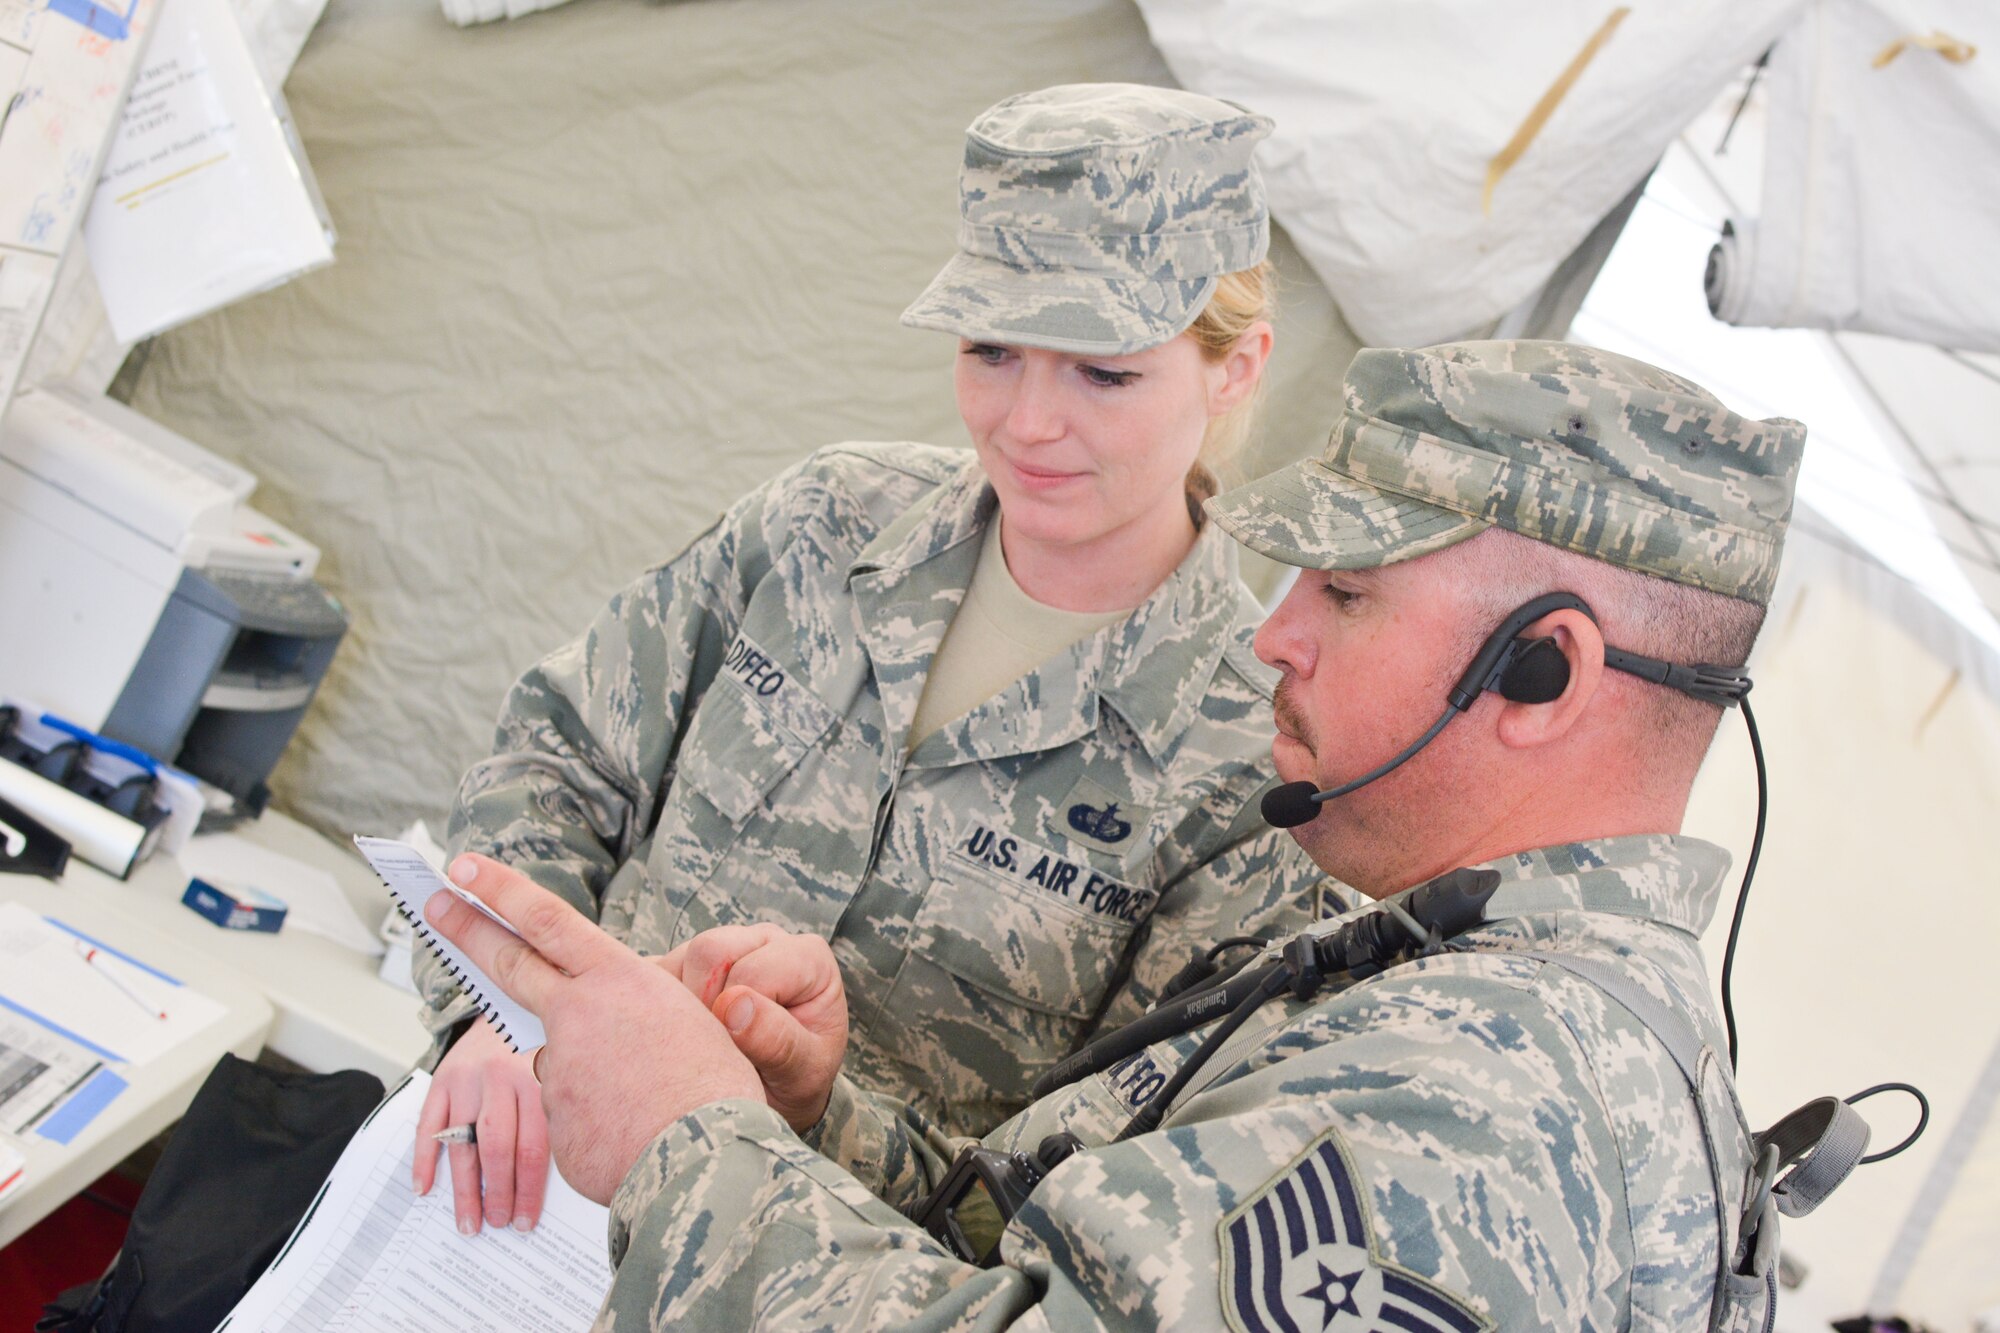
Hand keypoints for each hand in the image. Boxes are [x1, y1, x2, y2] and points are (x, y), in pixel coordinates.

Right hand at [414, 1019, 548, 1233]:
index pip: (534, 1147)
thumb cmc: (542, 1047)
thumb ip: (558, 1113)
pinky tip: (424, 1188)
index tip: (526, 1222)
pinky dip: (424, 1158)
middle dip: (498, 1194)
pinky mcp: (443, 1077)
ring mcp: (469, 1078)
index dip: (529, 1191)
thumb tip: (562, 1176)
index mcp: (540, 1079)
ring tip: (468, 1222)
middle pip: (498, 1148)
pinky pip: (429, 1124)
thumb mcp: (561, 1071)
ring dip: (464, 1189)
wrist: (509, 1001)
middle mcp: (504, 1077)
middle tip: (498, 1224)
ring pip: (464, 1143)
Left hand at [427, 854, 764, 1203]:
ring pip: (563, 1062)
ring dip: (596, 1079)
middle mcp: (576, 1016)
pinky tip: (636, 1135)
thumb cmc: (715, 1089)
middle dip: (466, 929)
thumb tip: (606, 1036)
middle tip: (434, 904)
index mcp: (618, 981)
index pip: (546, 919)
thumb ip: (637, 1015)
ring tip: (649, 1104)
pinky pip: (574, 1116)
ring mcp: (556, 1069)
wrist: (707, 1163)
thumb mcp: (691, 1021)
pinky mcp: (550, 1121)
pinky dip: (601, 1123)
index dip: (501, 890)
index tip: (466, 868)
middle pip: (508, 962)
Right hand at [656, 924, 848, 1131]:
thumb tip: (733, 1005)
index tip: (745, 1055)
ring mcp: (724, 944)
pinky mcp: (686, 960)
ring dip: (680, 1008)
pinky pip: (651, 973)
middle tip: (718, 1048)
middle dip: (704, 1008)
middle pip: (709, 950)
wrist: (771, 1095)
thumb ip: (777, 1041)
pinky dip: (657, 1008)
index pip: (752, 971)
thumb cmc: (796, 1080)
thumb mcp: (802, 1074)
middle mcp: (765, 940)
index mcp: (806, 957)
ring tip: (705, 1043)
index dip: (737, 1019)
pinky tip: (682, 1034)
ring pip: (676, 960)